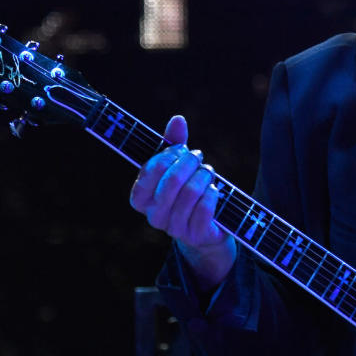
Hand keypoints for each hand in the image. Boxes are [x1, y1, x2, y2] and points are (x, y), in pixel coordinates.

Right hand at [129, 115, 235, 288]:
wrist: (207, 227)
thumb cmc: (187, 191)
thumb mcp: (178, 166)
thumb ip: (174, 144)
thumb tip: (177, 119)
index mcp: (141, 198)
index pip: (149, 171)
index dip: (167, 156)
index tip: (180, 149)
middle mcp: (153, 216)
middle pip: (171, 181)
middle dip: (189, 163)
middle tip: (198, 157)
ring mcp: (173, 228)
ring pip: (190, 193)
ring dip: (204, 176)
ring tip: (208, 173)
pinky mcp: (194, 235)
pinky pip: (205, 208)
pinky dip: (213, 194)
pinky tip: (215, 190)